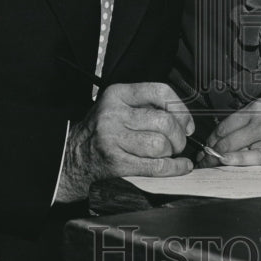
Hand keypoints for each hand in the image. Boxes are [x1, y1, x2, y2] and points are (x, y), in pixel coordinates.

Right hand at [55, 82, 194, 200]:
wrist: (73, 156)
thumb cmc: (102, 131)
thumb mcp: (118, 106)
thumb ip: (146, 105)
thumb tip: (183, 117)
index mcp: (118, 94)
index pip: (160, 92)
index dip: (181, 109)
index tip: (186, 122)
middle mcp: (114, 114)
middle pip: (164, 122)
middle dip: (179, 136)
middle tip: (179, 142)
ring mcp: (113, 139)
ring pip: (160, 145)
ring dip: (172, 152)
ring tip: (170, 153)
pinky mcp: (116, 162)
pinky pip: (155, 166)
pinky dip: (174, 168)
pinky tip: (179, 166)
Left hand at [203, 90, 260, 166]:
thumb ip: (260, 119)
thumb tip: (240, 135)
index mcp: (259, 107)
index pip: (224, 126)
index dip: (211, 142)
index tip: (205, 153)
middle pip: (224, 138)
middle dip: (210, 154)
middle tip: (202, 167)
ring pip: (234, 147)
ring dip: (219, 160)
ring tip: (210, 172)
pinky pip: (254, 157)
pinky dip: (237, 161)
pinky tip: (226, 164)